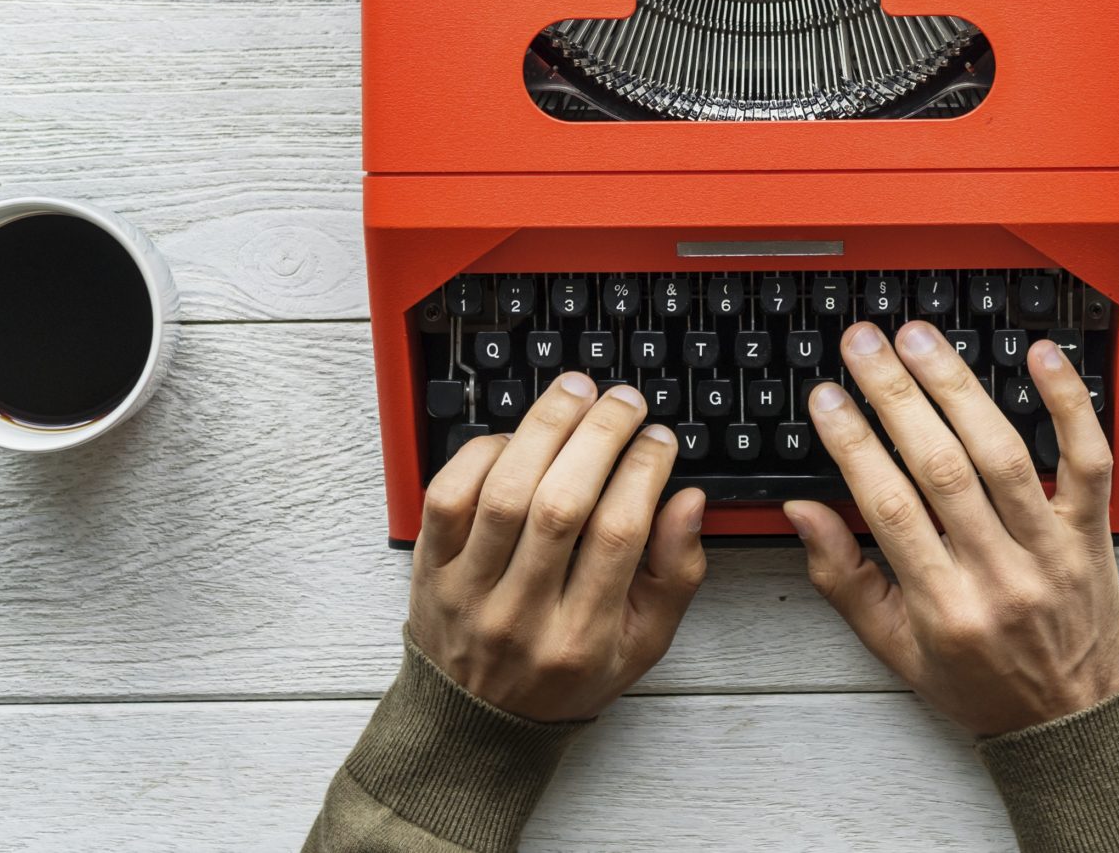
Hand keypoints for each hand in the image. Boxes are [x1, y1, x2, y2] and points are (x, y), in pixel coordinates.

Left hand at [410, 373, 707, 721]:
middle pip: (561, 505)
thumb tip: (688, 501)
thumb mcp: (643, 644)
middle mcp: (521, 615)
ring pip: (504, 492)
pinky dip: (482, 453)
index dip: (644, 471)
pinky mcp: (430, 568)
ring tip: (576, 393)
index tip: (660, 439)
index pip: (618, 534)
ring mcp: (469, 591)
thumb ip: (676, 574)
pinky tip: (517, 436)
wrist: (476, 724)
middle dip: (599, 436)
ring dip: (544, 429)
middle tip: (624, 402)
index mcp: (582, 638)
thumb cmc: (566, 675)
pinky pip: (448, 496)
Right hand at [784, 323, 1118, 735]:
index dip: (853, 444)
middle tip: (864, 344)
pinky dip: (1069, 403)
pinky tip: (1040, 356)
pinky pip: (1088, 459)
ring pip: (1004, 454)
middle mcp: (1001, 575)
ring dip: (958, 386)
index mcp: (945, 607)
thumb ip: (842, 578)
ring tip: (920, 340)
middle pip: (943, 468)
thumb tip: (802, 510)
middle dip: (896, 396)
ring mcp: (1052, 549)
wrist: (1069, 723)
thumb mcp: (894, 648)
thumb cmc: (979, 682)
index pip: (889, 508)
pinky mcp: (1092, 531)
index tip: (826, 398)